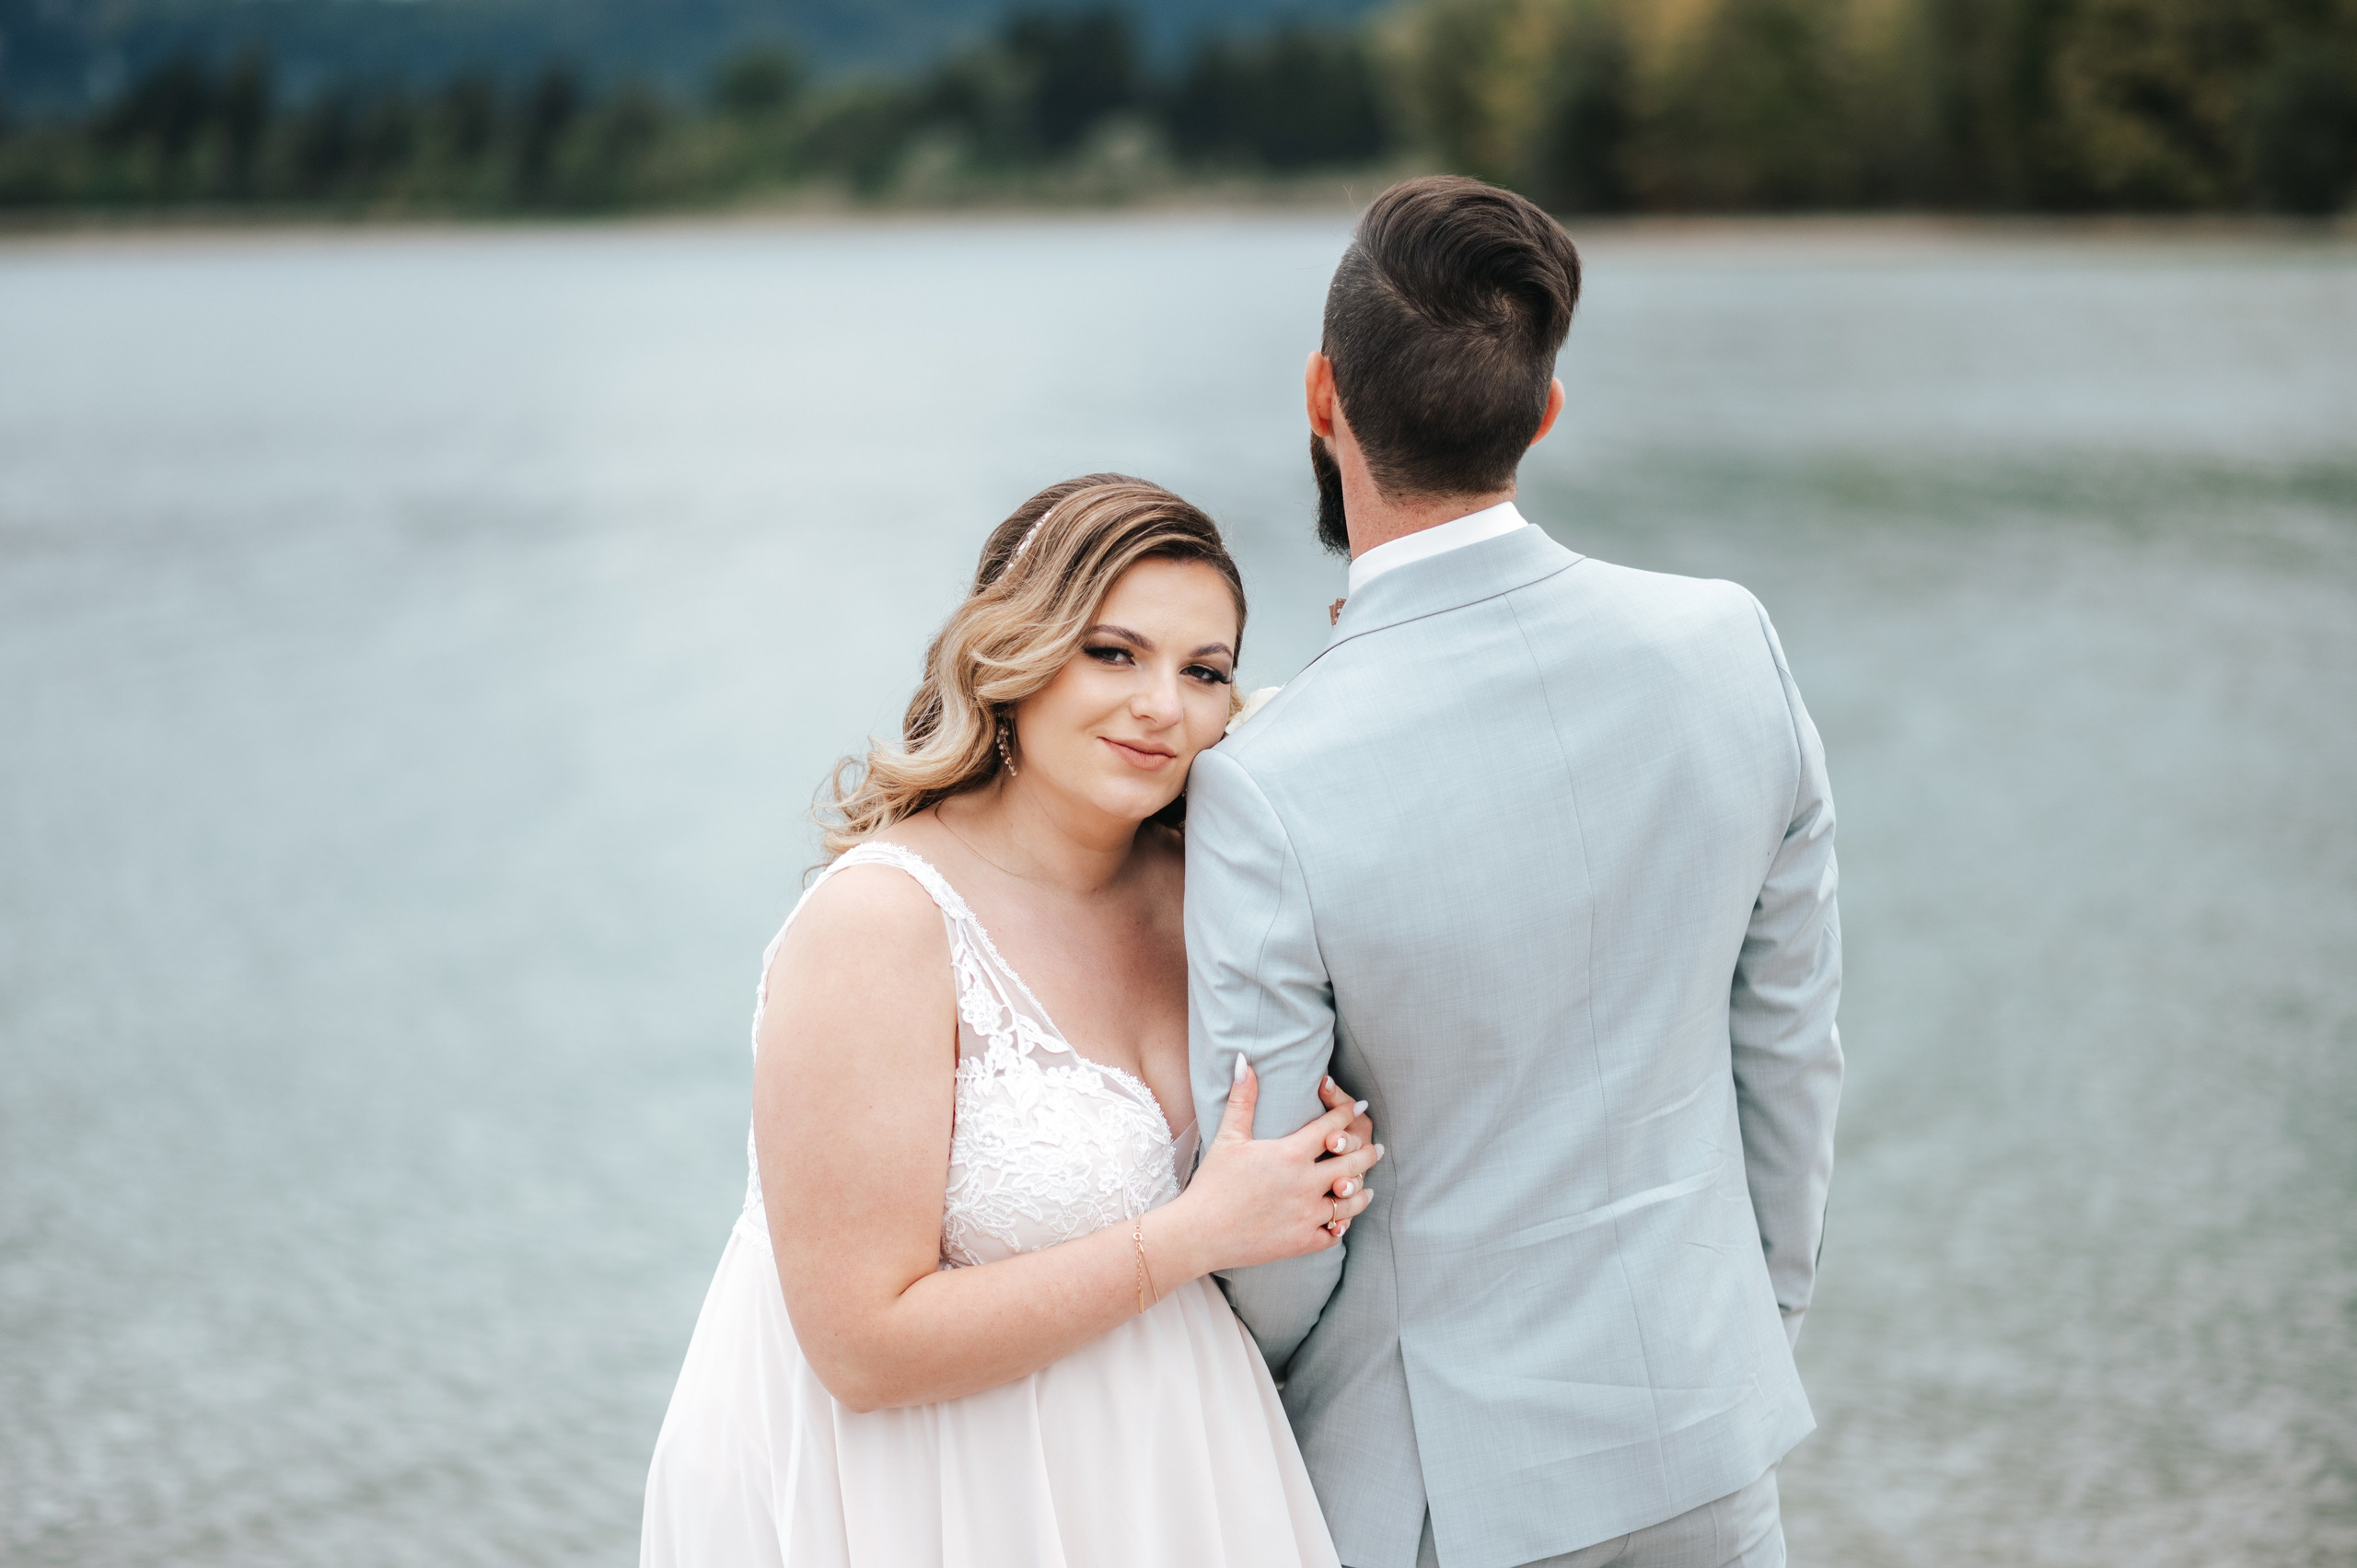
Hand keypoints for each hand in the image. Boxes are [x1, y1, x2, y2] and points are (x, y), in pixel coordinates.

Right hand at [1167, 1058, 1381, 1274]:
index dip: (1346, 1114)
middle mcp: (1306, 1183)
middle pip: (1352, 1163)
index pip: (1331, 1127)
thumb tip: (1243, 1060)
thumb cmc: (1212, 1182)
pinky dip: (1340, 1226)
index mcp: (1291, 1153)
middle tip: (1377, 1149)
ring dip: (1362, 1192)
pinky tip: (1343, 1220)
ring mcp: (1307, 1214)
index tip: (1358, 1107)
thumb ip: (1242, 1099)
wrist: (1200, 1233)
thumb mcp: (1228, 1137)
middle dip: (1367, 1153)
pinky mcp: (1302, 1242)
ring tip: (1368, 1188)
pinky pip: (1334, 1233)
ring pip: (1350, 1201)